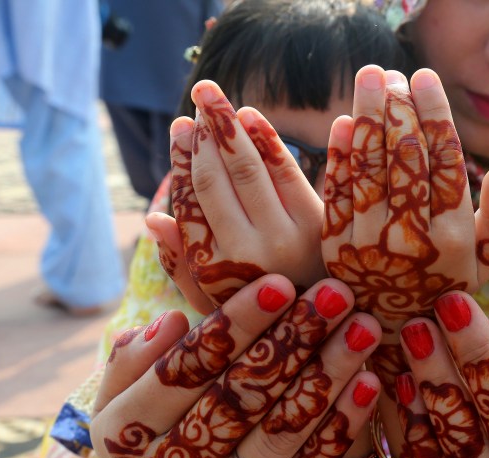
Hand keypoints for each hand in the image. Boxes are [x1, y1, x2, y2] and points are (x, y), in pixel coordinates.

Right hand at [81, 277, 381, 457]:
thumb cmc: (144, 450)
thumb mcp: (115, 406)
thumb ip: (133, 360)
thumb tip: (171, 319)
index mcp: (125, 435)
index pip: (184, 371)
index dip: (234, 327)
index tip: (280, 285)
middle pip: (240, 398)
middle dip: (294, 341)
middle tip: (337, 293)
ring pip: (282, 433)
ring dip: (328, 375)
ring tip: (364, 329)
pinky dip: (340, 426)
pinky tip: (368, 383)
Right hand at [169, 80, 327, 312]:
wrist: (334, 332)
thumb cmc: (265, 316)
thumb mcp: (217, 303)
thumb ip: (183, 265)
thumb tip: (153, 219)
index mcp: (215, 269)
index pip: (191, 202)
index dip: (183, 160)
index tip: (179, 127)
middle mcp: (248, 253)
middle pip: (219, 179)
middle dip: (207, 131)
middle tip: (200, 93)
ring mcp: (287, 238)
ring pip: (252, 171)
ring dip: (232, 127)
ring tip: (217, 97)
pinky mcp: (321, 226)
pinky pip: (290, 173)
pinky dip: (270, 141)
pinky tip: (253, 118)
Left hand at [321, 66, 488, 383]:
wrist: (394, 337)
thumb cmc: (447, 292)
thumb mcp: (483, 262)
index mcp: (455, 238)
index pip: (444, 163)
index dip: (434, 115)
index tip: (424, 78)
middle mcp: (414, 240)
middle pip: (404, 159)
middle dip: (397, 109)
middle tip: (391, 72)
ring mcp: (371, 246)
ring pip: (369, 169)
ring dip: (367, 119)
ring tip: (368, 80)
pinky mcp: (336, 250)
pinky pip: (337, 194)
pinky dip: (339, 157)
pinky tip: (342, 124)